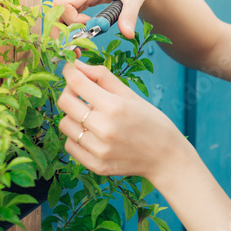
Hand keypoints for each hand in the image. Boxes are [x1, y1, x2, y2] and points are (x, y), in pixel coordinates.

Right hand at [51, 0, 159, 40]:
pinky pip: (70, 12)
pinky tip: (84, 37)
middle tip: (78, 50)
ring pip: (61, 13)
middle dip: (62, 32)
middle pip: (57, 11)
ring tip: (82, 47)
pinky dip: (73, 26)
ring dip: (67, 31)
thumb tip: (128, 35)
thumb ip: (129, 15)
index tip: (90, 26)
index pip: (63, 4)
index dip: (72, 20)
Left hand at [57, 60, 193, 184]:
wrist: (166, 157)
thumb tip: (77, 65)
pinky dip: (76, 137)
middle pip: (65, 102)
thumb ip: (102, 77)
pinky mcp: (96, 165)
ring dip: (73, 116)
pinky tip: (91, 134)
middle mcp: (104, 129)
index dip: (69, 71)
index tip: (71, 69)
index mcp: (115, 107)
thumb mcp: (131, 95)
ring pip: (64, 124)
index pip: (76, 83)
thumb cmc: (152, 122)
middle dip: (69, 91)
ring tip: (90, 117)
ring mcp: (99, 150)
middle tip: (80, 92)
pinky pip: (70, 145)